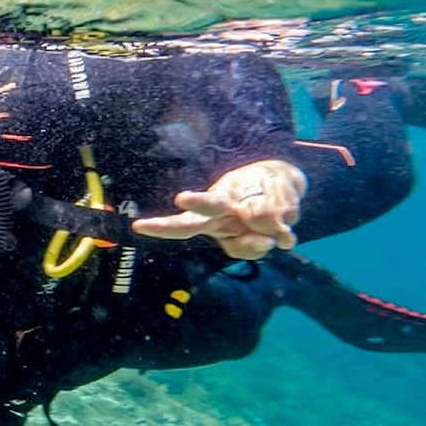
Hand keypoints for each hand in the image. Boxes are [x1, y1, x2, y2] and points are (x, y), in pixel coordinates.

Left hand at [132, 160, 305, 259]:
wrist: (283, 178)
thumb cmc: (249, 211)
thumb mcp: (241, 239)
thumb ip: (245, 247)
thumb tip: (269, 242)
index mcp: (210, 217)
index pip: (182, 225)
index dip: (162, 228)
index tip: (139, 227)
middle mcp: (225, 205)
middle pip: (209, 205)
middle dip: (197, 202)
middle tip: (182, 197)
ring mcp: (250, 200)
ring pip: (255, 217)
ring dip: (266, 231)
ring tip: (272, 230)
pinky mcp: (273, 197)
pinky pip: (282, 222)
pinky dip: (285, 231)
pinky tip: (286, 231)